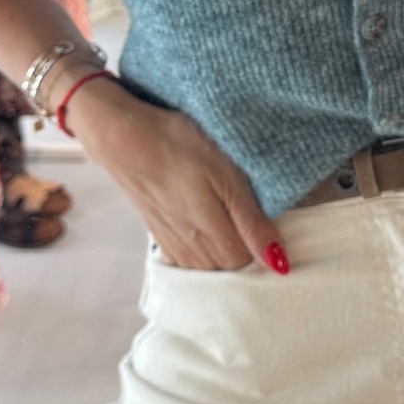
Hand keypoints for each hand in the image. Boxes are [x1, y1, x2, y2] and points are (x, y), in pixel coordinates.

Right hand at [70, 78, 288, 273]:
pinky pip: (189, 253)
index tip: (261, 211)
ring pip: (209, 261)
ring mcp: (174, 247)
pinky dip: (199, 239)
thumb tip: (279, 265)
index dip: (261, 238)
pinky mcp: (160, 235)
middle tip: (239, 203)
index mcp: (216, 243)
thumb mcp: (229, 179)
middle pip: (230, 265)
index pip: (252, 262)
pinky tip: (199, 214)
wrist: (124, 138)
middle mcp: (194, 254)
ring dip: (219, 241)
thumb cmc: (181, 150)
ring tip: (219, 206)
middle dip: (241, 242)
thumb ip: (253, 224)